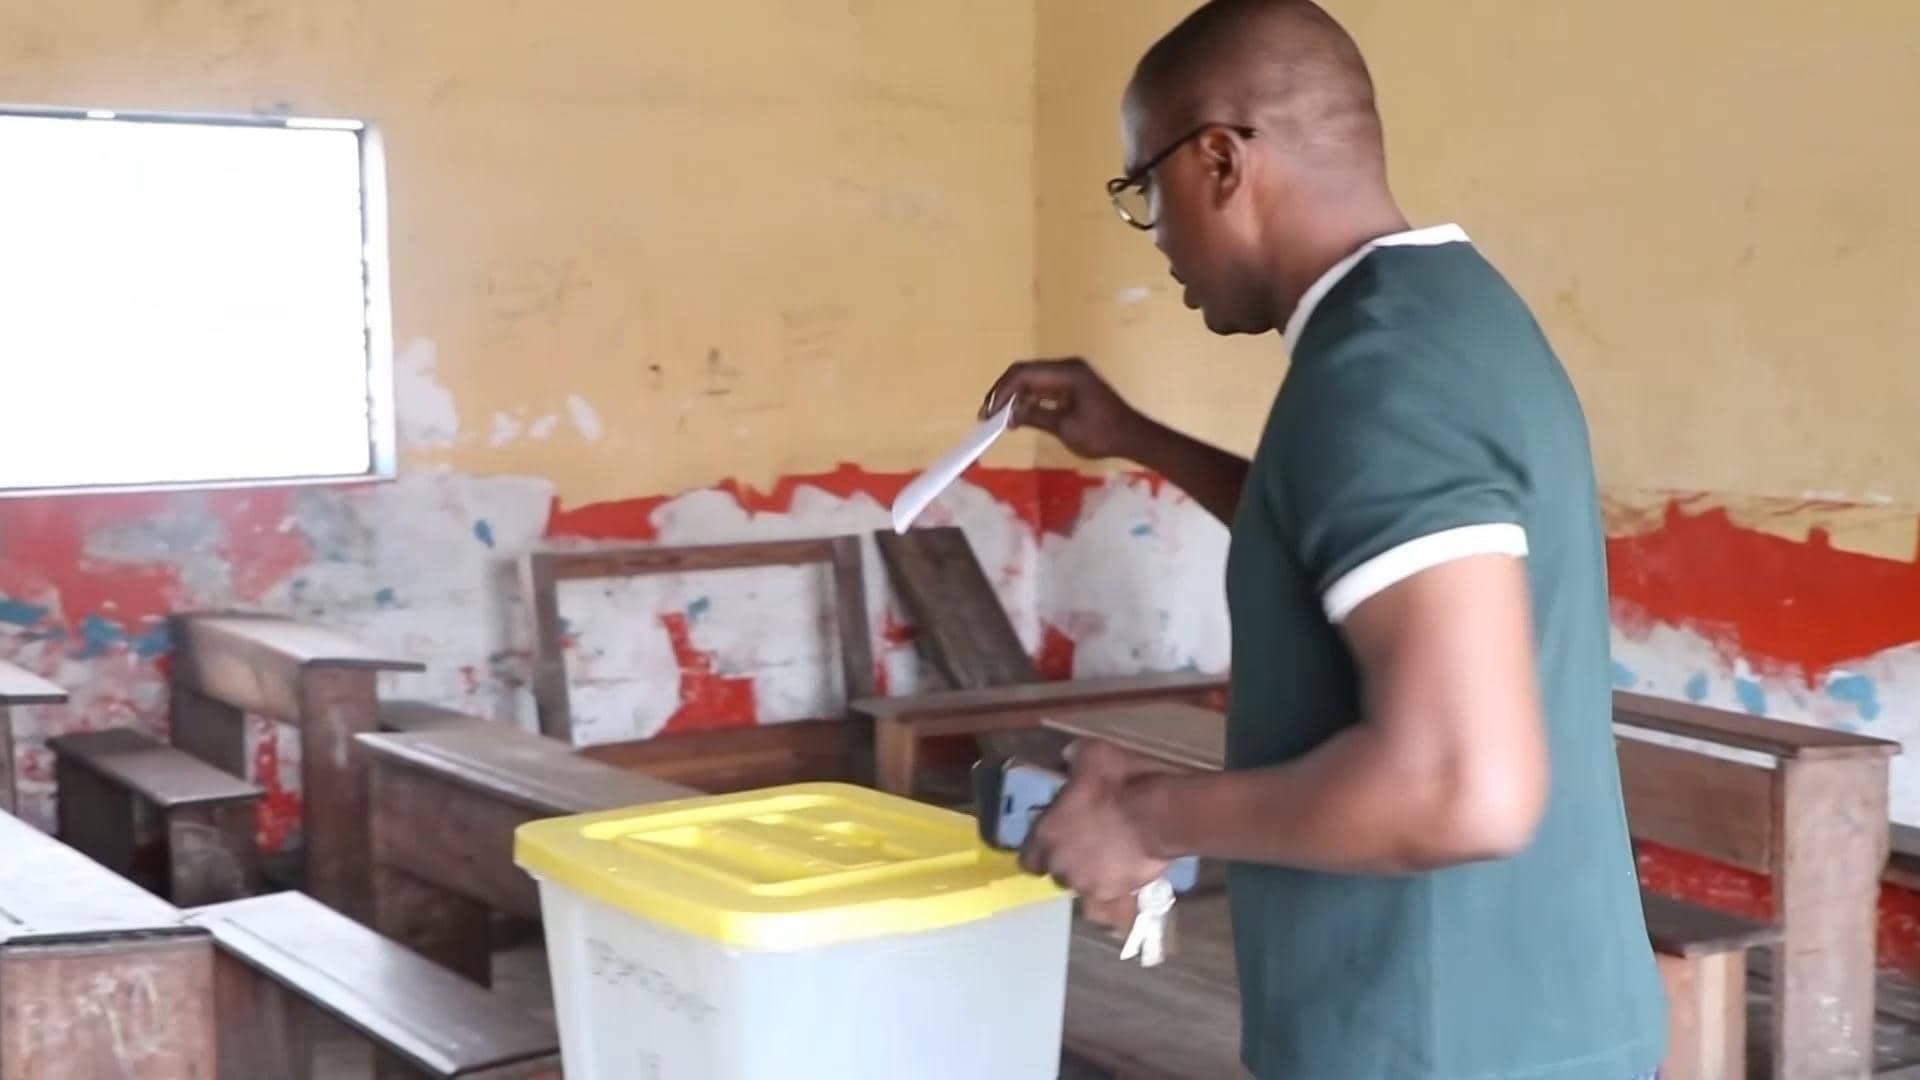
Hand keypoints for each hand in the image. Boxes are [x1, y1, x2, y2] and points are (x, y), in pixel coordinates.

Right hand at [980, 358, 1149, 460]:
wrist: (1132, 436)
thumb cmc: (1102, 434)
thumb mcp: (1065, 427)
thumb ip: (1035, 416)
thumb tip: (1008, 415)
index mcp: (1067, 372)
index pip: (1024, 374)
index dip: (1002, 392)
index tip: (988, 413)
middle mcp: (1067, 367)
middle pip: (1025, 373)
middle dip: (1003, 393)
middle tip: (986, 415)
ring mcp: (1069, 374)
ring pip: (1031, 379)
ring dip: (1014, 397)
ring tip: (996, 418)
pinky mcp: (1071, 385)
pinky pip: (1042, 387)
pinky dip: (1027, 399)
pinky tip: (1016, 415)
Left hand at [1018, 739, 1174, 930]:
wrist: (1157, 817)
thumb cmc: (1121, 783)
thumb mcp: (1094, 755)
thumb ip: (1075, 758)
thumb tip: (1069, 755)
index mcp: (1047, 833)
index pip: (1028, 857)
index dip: (1040, 851)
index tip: (1054, 840)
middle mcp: (1060, 864)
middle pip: (1057, 872)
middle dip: (1068, 861)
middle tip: (1087, 844)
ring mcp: (1087, 883)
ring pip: (1083, 885)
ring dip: (1091, 874)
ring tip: (1110, 858)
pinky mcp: (1114, 895)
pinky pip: (1109, 897)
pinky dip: (1115, 886)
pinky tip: (1128, 872)